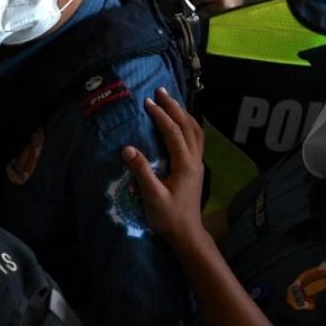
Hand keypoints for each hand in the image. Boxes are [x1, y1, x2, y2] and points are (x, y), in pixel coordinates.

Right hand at [123, 88, 206, 248]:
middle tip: (161, 92)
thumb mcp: (152, 196)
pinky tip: (181, 123)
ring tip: (171, 102)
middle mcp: (195, 160)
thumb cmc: (168, 217)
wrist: (187, 234)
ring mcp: (198, 164)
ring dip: (183, 114)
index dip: (161, 116)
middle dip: (174, 107)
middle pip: (188, 126)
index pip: (173, 133)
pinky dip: (188, 126)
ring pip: (195, 131)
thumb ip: (141, 171)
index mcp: (185, 165)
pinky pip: (196, 139)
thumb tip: (127, 148)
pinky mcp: (195, 169)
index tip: (148, 103)